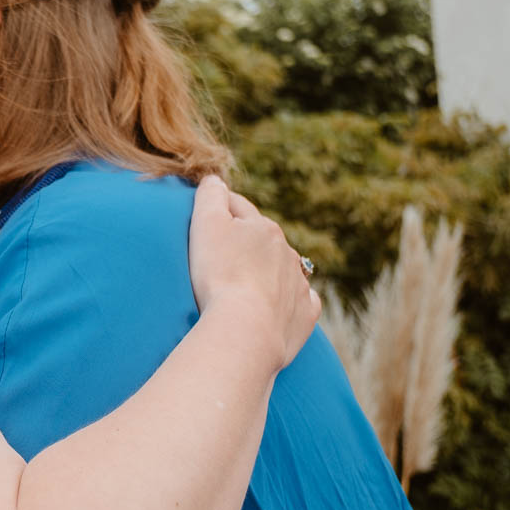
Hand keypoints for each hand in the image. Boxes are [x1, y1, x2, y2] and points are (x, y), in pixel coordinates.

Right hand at [188, 175, 319, 370]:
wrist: (246, 330)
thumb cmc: (220, 275)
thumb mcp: (206, 225)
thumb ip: (209, 196)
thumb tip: (214, 180)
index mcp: (262, 227)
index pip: (237, 207)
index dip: (219, 208)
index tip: (205, 215)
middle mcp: (286, 251)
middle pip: (263, 237)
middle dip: (246, 239)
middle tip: (223, 251)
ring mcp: (299, 283)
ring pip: (284, 267)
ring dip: (268, 269)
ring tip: (247, 282)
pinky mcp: (305, 314)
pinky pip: (301, 300)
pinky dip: (291, 298)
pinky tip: (279, 305)